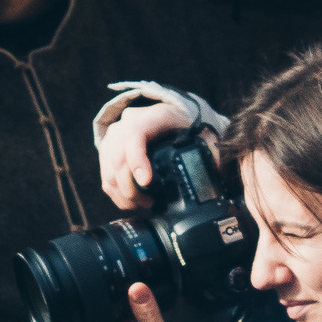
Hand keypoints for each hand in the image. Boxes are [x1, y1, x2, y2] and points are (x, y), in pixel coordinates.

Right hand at [97, 93, 198, 209]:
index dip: (137, 159)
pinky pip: (105, 176)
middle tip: (149, 204)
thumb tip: (215, 172)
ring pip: (108, 170)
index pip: (135, 134)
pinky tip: (131, 202)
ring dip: (123, 195)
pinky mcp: (107, 150)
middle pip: (118, 158)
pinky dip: (116, 194)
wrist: (168, 118)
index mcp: (152, 116)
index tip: (146, 182)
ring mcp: (114, 136)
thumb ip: (208, 150)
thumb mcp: (200, 133)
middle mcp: (127, 123)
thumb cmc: (184, 127)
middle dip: (131, 188)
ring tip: (143, 206)